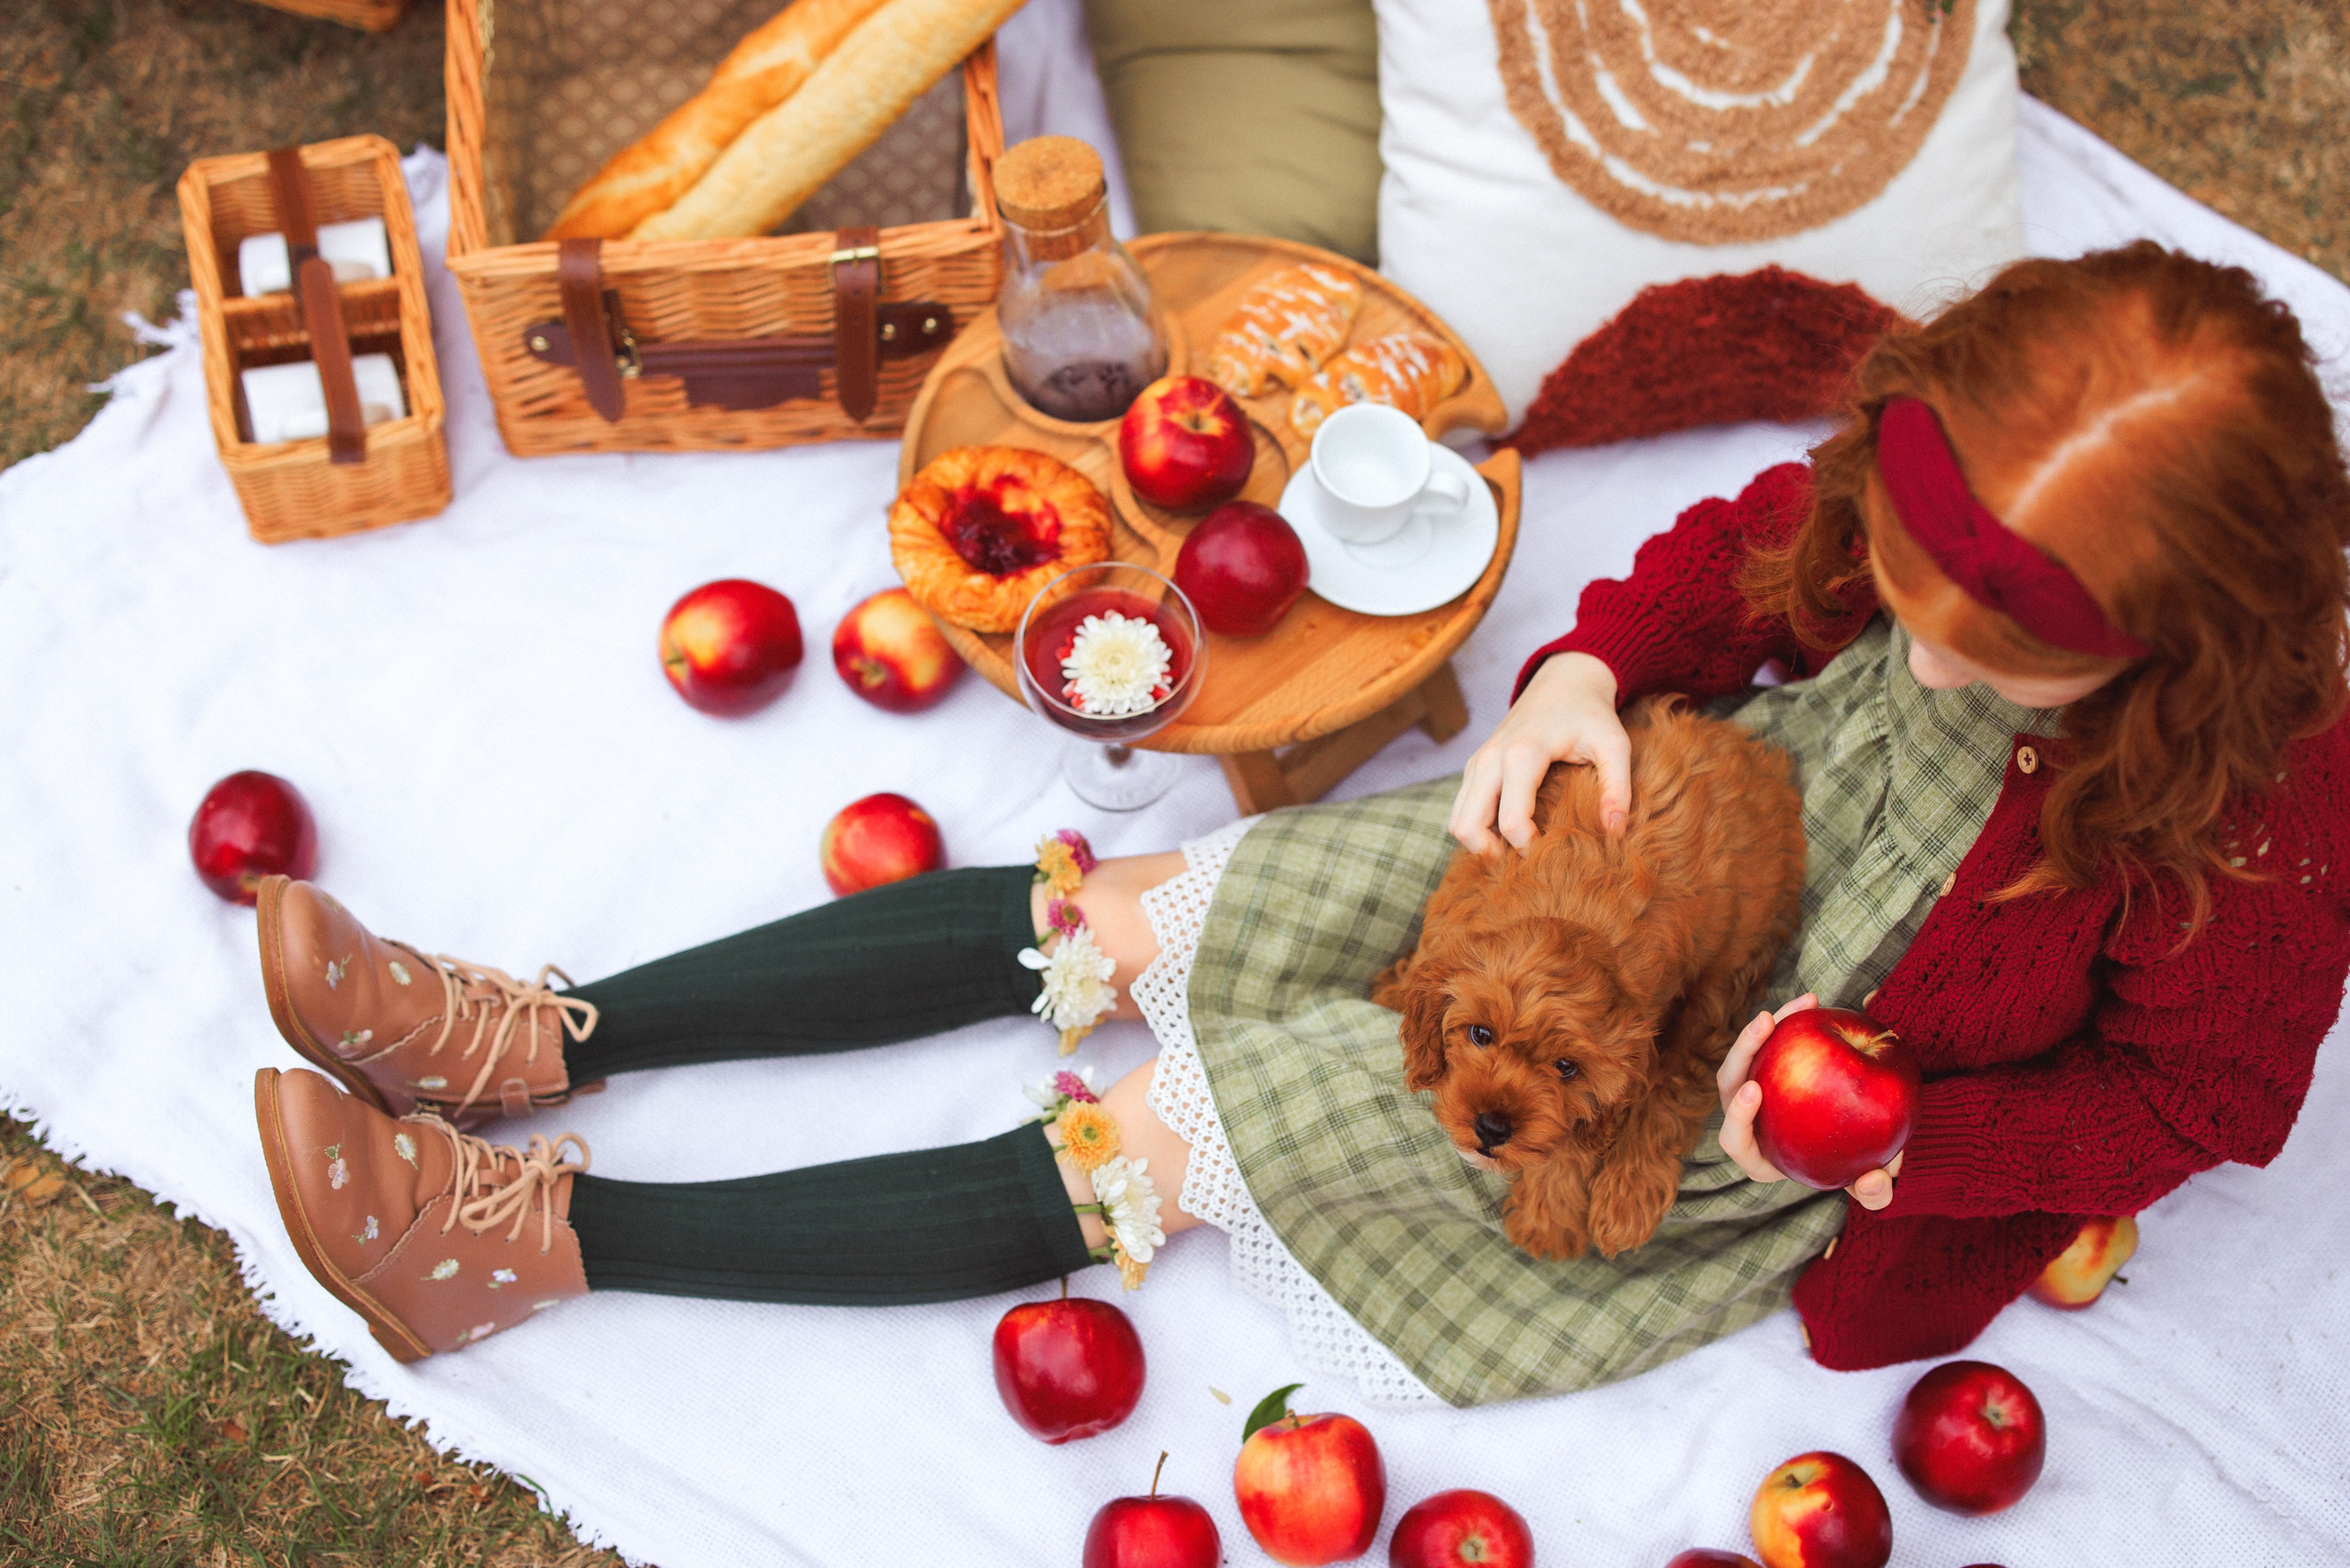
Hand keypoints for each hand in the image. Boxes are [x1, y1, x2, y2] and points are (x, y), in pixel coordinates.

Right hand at [1449, 652, 1630, 853]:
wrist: (1563, 681)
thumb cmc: (1591, 715)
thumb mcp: (1614, 745)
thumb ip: (1617, 787)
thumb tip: (1614, 832)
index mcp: (1522, 755)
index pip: (1511, 821)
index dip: (1529, 849)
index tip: (1552, 855)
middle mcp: (1490, 759)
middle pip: (1468, 827)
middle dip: (1492, 855)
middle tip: (1525, 864)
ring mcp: (1477, 763)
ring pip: (1457, 821)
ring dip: (1480, 843)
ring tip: (1516, 852)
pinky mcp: (1474, 767)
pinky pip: (1461, 809)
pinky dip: (1477, 828)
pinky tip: (1507, 835)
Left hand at [1718, 993, 1902, 1208]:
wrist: (1861, 1140)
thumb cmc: (1858, 1167)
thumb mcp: (1868, 1182)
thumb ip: (1874, 1192)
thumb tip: (1872, 1183)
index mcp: (1760, 1156)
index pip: (1735, 1140)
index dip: (1738, 1118)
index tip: (1753, 1091)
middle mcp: (1748, 1122)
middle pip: (1729, 1084)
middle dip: (1743, 1052)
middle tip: (1765, 1026)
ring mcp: (1753, 1089)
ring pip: (1746, 1054)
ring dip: (1766, 1027)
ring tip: (1796, 1004)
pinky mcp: (1768, 1066)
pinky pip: (1771, 1039)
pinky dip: (1789, 1020)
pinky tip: (1813, 1001)